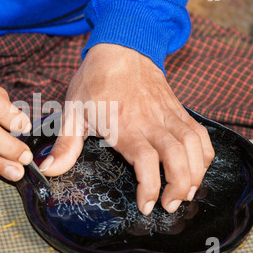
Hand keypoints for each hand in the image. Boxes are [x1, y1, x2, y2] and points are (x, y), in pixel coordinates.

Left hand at [39, 44, 214, 214]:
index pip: (146, 160)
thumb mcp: (73, 111)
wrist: (121, 46)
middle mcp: (151, 121)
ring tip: (186, 192)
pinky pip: (200, 133)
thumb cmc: (95, 79)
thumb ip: (65, 144)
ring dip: (195, 173)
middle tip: (170, 206)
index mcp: (125, 125)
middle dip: (179, 187)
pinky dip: (204, 153)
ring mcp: (168, 114)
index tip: (146, 205)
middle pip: (177, 157)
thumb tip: (49, 169)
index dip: (150, 187)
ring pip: (194, 146)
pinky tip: (197, 166)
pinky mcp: (178, 109)